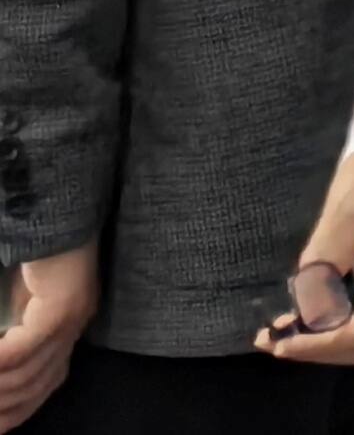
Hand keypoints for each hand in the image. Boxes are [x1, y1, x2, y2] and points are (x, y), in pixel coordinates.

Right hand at [0, 245, 96, 429]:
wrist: (58, 214)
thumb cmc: (37, 255)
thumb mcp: (23, 300)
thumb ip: (16, 328)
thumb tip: (4, 359)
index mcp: (68, 331)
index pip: (45, 385)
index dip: (17, 411)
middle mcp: (74, 329)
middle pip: (34, 387)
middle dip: (2, 407)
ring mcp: (70, 320)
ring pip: (25, 374)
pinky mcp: (59, 309)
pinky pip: (20, 349)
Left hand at [259, 149, 353, 368]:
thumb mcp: (351, 204)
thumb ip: (326, 256)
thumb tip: (303, 312)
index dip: (328, 343)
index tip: (283, 343)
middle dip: (324, 349)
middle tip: (273, 343)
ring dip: (331, 344)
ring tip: (283, 338)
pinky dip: (342, 330)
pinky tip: (309, 325)